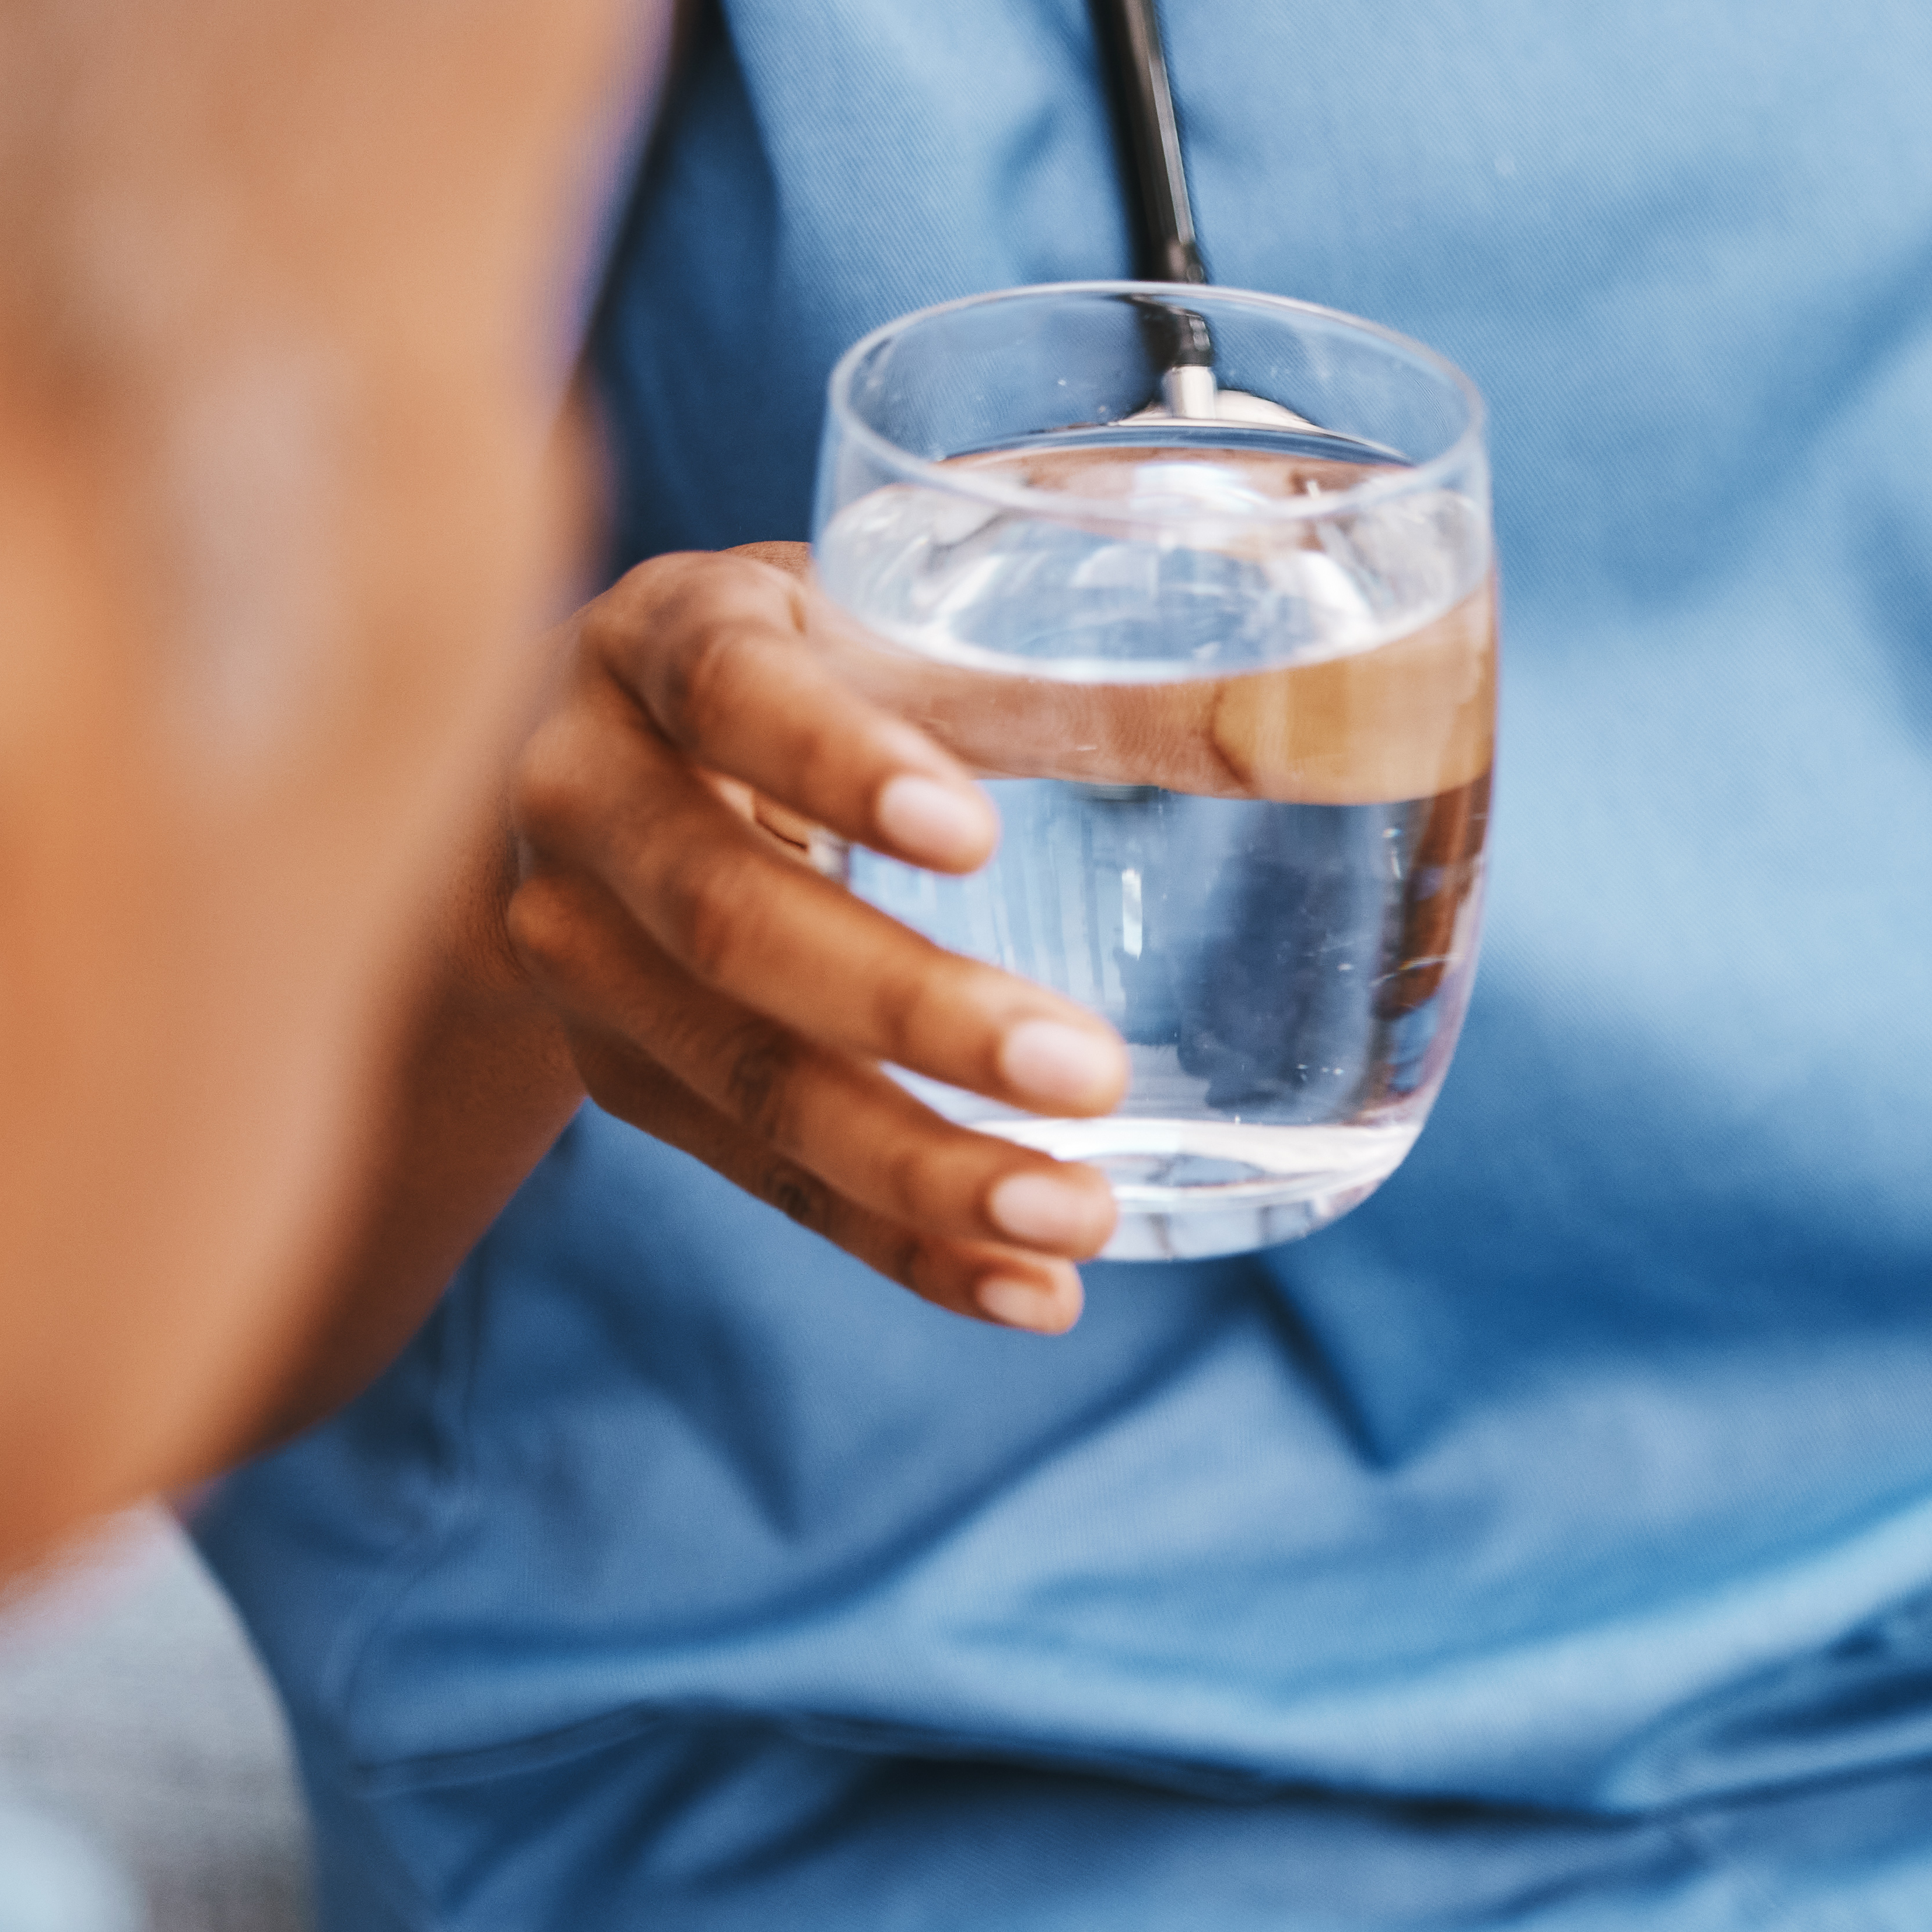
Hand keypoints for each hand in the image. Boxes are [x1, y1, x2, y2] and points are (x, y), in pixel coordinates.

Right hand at [495, 544, 1131, 1330]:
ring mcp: (582, 953)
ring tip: (1072, 1218)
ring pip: (743, 1080)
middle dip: (913, 1013)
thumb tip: (1349, 723)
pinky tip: (1028, 1292)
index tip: (969, 831)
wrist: (602, 773)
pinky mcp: (621, 1075)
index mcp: (667, 639)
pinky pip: (760, 1176)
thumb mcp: (916, 639)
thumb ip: (1090, 684)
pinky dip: (898, 1244)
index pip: (732, 690)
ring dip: (915, 1168)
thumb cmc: (817, 672)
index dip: (837, 761)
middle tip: (1092, 1076)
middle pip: (733, 923)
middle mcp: (585, 797)